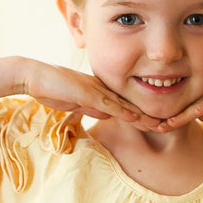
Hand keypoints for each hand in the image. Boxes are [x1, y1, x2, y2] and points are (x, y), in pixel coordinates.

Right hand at [24, 62, 160, 128]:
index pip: (125, 106)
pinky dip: (123, 112)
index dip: (141, 116)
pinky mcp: (87, 93)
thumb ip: (92, 107)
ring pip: (124, 105)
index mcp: (101, 91)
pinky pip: (108, 104)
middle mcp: (103, 89)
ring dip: (142, 116)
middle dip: (148, 117)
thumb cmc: (52, 89)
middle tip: (167, 126)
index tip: (156, 125)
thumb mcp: (76, 103)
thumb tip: (107, 114)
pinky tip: (136, 118)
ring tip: (159, 125)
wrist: (34, 76)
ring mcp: (96, 90)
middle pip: (130, 105)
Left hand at [156, 44, 202, 130]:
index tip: (149, 122)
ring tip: (158, 126)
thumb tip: (202, 119)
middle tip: (142, 125)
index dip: (166, 112)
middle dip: (163, 115)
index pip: (183, 102)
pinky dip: (200, 110)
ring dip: (177, 116)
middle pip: (183, 104)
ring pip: (194, 104)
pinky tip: (189, 116)